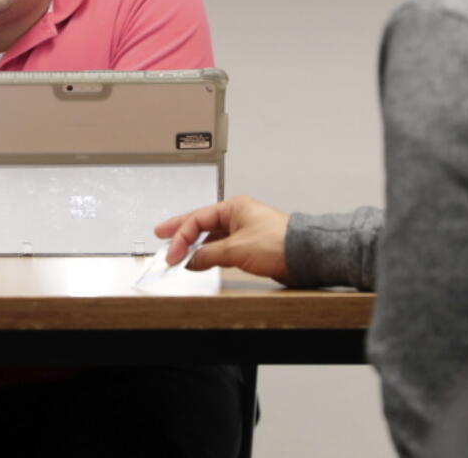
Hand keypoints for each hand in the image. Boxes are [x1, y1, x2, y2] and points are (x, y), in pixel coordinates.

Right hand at [154, 195, 291, 282]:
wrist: (305, 255)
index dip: (180, 235)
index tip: (171, 253)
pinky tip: (201, 261)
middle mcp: (238, 217)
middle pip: (201, 224)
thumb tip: (190, 260)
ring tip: (178, 253)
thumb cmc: (280, 242)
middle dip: (181, 232)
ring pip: (211, 237)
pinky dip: (208, 254)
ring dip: (195, 246)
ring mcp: (243, 231)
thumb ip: (208, 254)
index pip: (197, 218)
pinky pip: (221, 248)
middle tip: (162, 235)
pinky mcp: (249, 246)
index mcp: (233, 207)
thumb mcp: (236, 249)